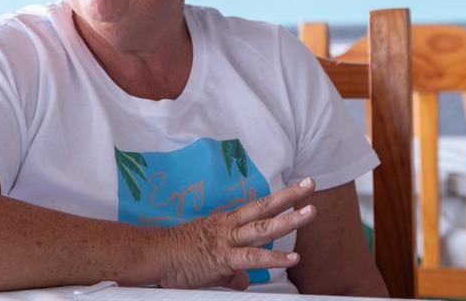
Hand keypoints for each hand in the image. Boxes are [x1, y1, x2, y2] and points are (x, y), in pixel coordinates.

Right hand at [156, 177, 317, 289]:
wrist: (155, 255)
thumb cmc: (176, 257)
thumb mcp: (209, 264)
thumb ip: (231, 273)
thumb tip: (244, 282)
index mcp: (226, 222)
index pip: (258, 207)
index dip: (278, 198)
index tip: (297, 189)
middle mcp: (229, 226)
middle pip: (265, 207)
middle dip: (289, 196)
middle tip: (310, 183)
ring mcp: (227, 240)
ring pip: (264, 227)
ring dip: (289, 220)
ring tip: (310, 212)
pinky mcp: (223, 257)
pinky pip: (253, 257)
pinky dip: (274, 258)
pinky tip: (292, 258)